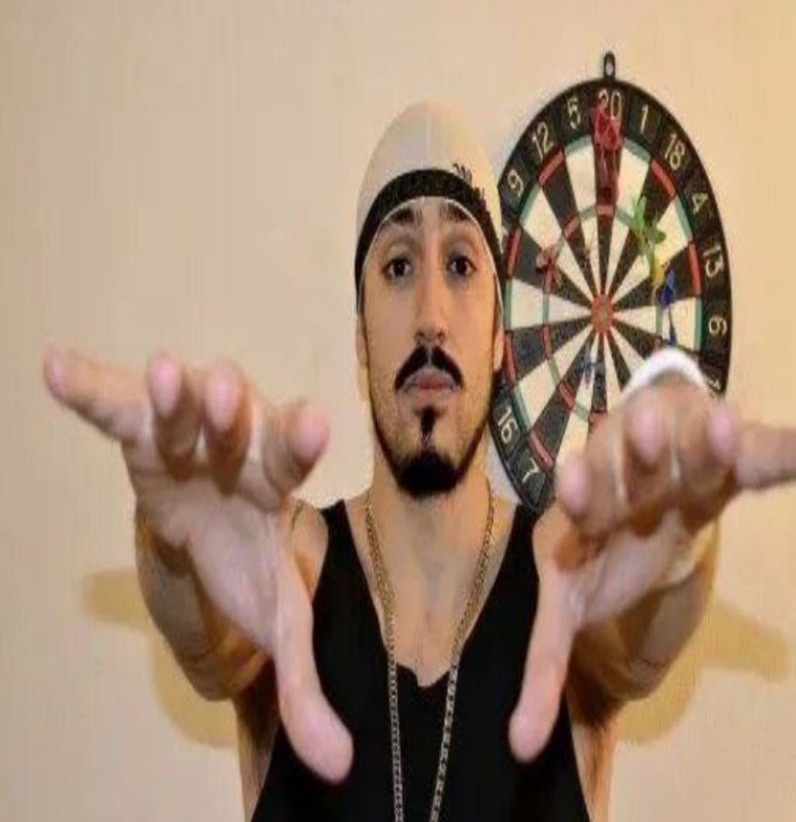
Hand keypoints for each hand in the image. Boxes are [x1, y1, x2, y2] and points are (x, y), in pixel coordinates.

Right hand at [42, 346, 351, 781]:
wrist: (208, 531)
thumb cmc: (247, 562)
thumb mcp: (275, 621)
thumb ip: (304, 685)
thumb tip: (340, 765)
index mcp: (276, 486)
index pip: (296, 459)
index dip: (302, 440)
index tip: (316, 424)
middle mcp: (238, 448)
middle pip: (240, 417)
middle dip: (231, 407)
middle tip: (223, 399)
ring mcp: (188, 434)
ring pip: (183, 401)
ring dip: (173, 390)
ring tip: (161, 373)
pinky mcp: (139, 431)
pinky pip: (115, 406)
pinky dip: (90, 389)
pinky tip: (57, 369)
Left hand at [509, 375, 795, 760]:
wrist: (630, 495)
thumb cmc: (594, 556)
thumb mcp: (566, 607)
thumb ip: (544, 668)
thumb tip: (518, 746)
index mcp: (581, 511)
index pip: (576, 500)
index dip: (576, 492)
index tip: (570, 486)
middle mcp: (625, 477)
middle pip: (630, 458)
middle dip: (636, 446)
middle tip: (644, 428)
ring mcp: (676, 463)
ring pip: (690, 446)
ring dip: (706, 439)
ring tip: (722, 425)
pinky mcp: (719, 458)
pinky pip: (753, 458)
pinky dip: (780, 455)